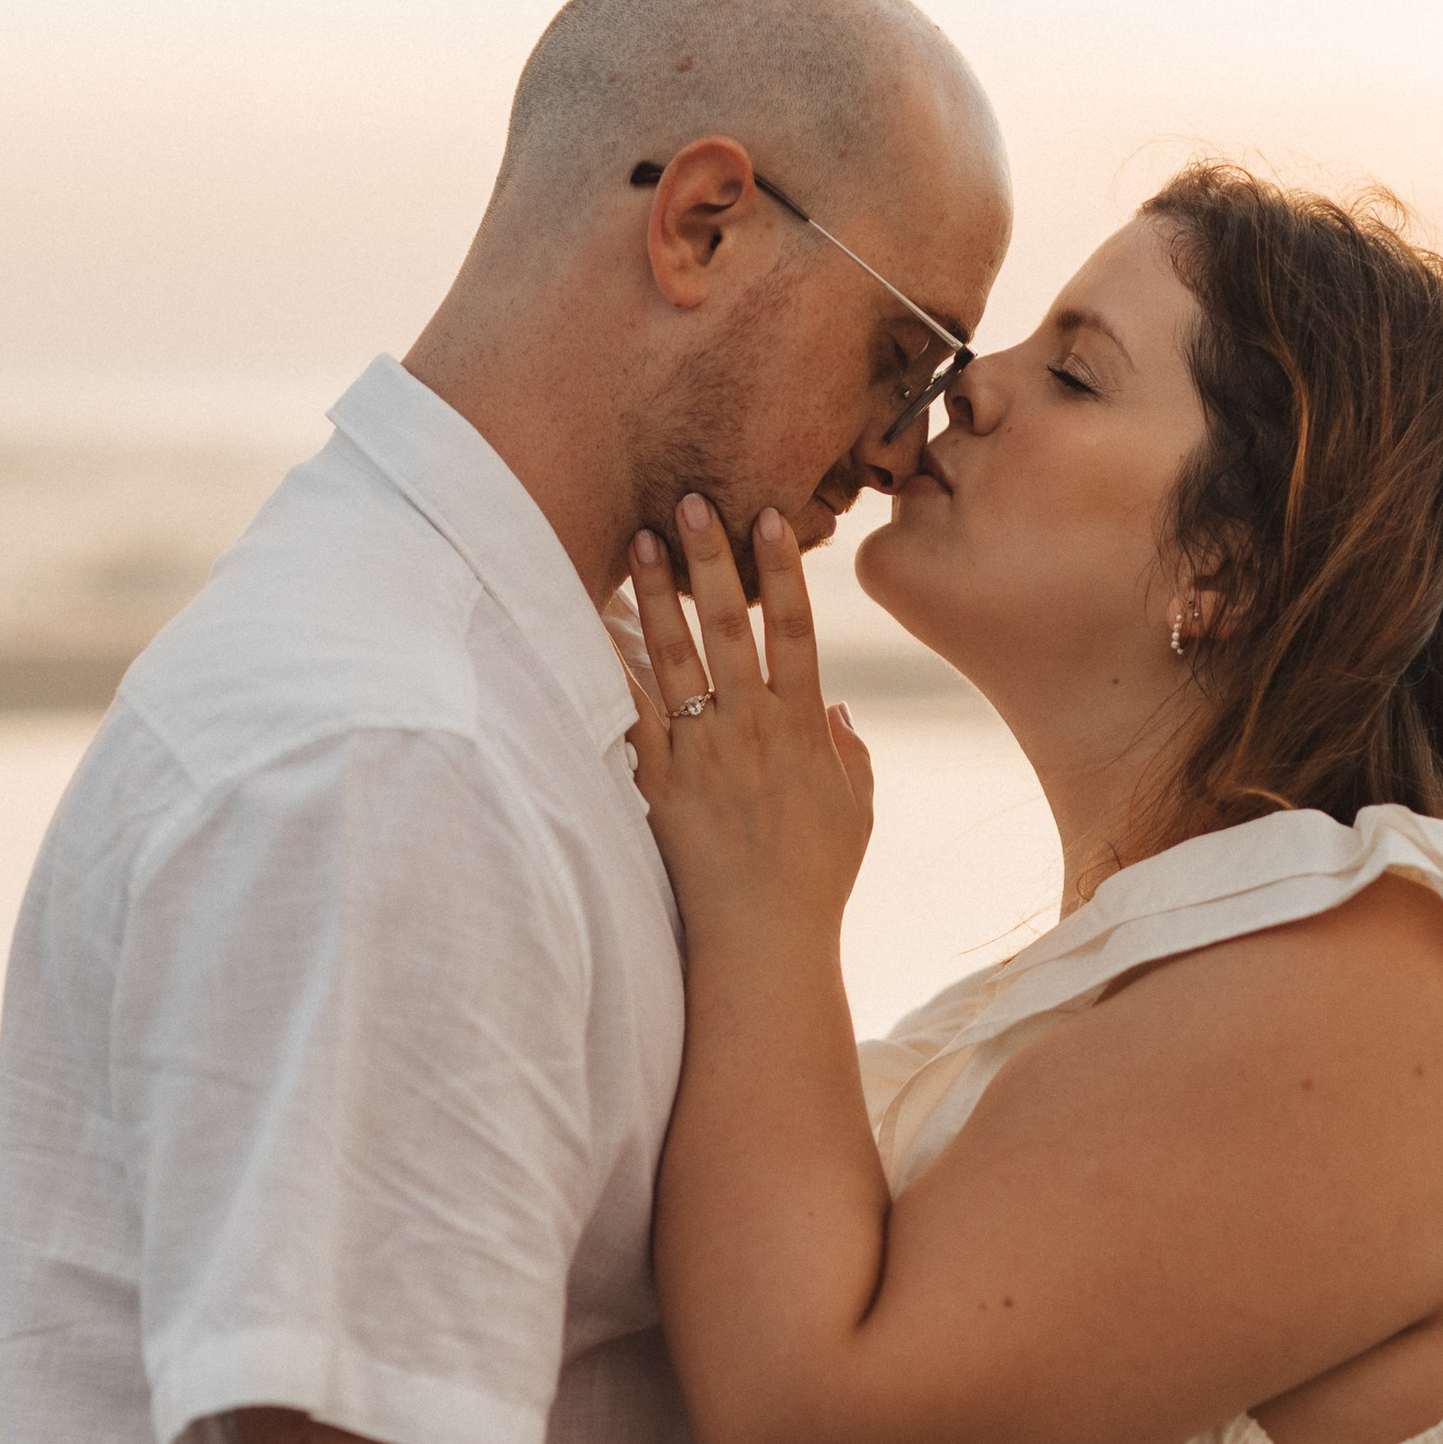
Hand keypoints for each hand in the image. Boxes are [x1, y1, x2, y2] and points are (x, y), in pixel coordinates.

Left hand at [627, 497, 875, 932]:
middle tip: (689, 500)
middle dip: (710, 560)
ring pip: (675, 658)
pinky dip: (607, 669)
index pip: (795, 630)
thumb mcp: (855, 811)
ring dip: (656, 595)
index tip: (769, 517)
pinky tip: (587, 625)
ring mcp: (702, 754)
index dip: (782, 571)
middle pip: (729, 627)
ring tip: (638, 540)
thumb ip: (849, 751)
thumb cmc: (815, 881)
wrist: (763, 943)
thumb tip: (834, 706)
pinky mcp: (658, 784)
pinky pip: (629, 715)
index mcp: (802, 728)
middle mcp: (751, 729)